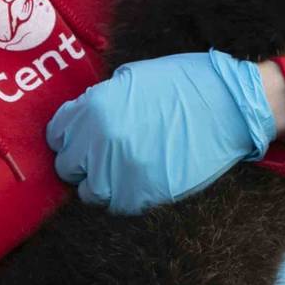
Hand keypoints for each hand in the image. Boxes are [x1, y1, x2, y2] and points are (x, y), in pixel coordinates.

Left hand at [44, 50, 276, 213]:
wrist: (229, 104)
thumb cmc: (183, 83)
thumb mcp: (131, 78)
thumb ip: (99, 101)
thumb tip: (81, 120)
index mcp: (93, 108)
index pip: (56, 135)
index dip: (68, 137)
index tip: (81, 140)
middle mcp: (99, 141)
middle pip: (68, 166)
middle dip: (82, 161)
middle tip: (102, 156)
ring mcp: (120, 171)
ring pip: (89, 192)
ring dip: (101, 183)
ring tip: (122, 172)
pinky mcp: (143, 194)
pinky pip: (118, 206)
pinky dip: (124, 197)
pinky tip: (140, 180)